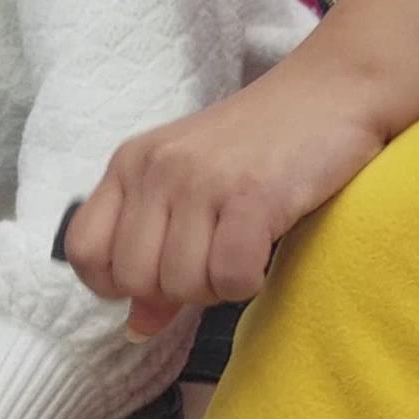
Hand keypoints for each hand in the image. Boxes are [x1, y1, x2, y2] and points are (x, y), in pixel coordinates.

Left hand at [65, 66, 391, 332]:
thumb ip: (156, 252)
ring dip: (218, 287)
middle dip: (177, 291)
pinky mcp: (251, 194)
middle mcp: (156, 168)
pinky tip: (263, 252)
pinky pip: (230, 277)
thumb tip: (137, 327)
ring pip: (181, 284)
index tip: (158, 276)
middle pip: (134, 280)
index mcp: (131, 165)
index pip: (84, 251)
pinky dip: (249, 281)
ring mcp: (201, 179)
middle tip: (215, 261)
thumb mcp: (192, 189)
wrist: (333, 91)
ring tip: (242, 250)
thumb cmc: (262, 146)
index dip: (116, 282)